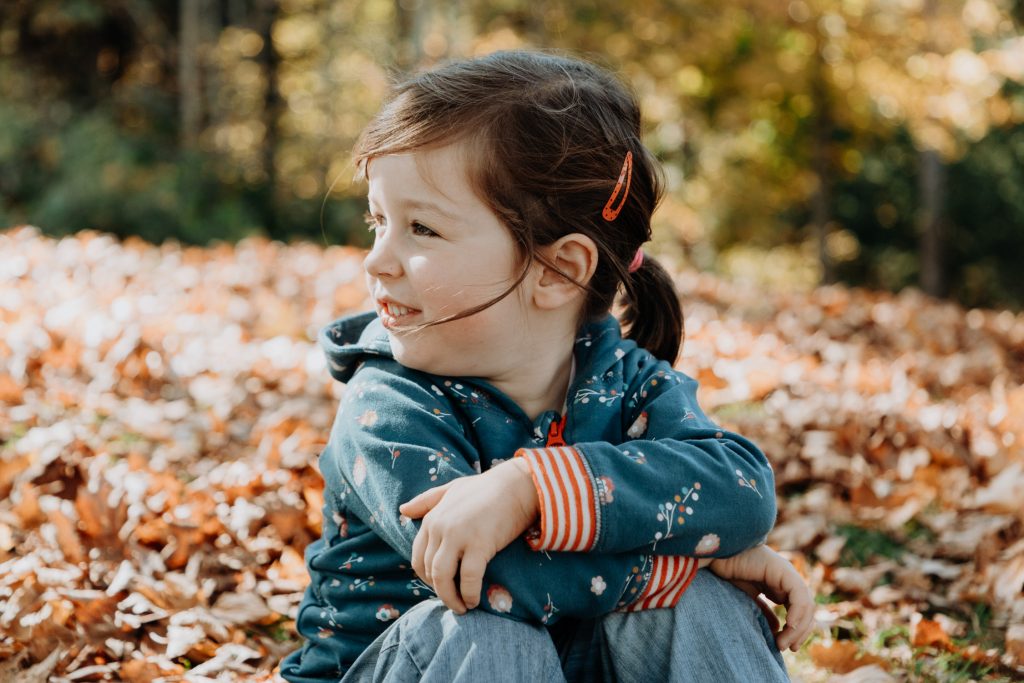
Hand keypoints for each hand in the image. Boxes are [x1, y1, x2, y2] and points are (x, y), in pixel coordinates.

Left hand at [399, 458, 537, 613]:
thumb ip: (427, 500)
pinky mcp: (480, 544)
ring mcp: (458, 536)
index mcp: (432, 518)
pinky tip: (474, 601)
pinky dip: (469, 594)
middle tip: (452, 600)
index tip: (440, 586)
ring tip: (462, 607)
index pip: (418, 557)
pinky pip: (468, 578)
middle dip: (439, 590)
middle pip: (429, 570)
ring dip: (450, 598)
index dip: (426, 577)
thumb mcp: (452, 489)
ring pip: (443, 578)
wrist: (517, 485)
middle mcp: (440, 528)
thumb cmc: (486, 488)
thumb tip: (403, 510)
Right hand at [708, 545, 814, 651]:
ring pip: (806, 604)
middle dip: (800, 632)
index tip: (783, 646)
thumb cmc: (726, 572)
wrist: (715, 555)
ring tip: (783, 642)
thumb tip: (776, 628)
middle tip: (788, 648)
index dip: (796, 631)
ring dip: (798, 627)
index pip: (799, 611)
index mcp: (780, 585)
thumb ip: (762, 611)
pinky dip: (797, 612)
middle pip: (806, 610)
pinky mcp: (783, 570)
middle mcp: (786, 579)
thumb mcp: (748, 597)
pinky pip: (798, 595)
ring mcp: (786, 573)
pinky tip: (788, 625)